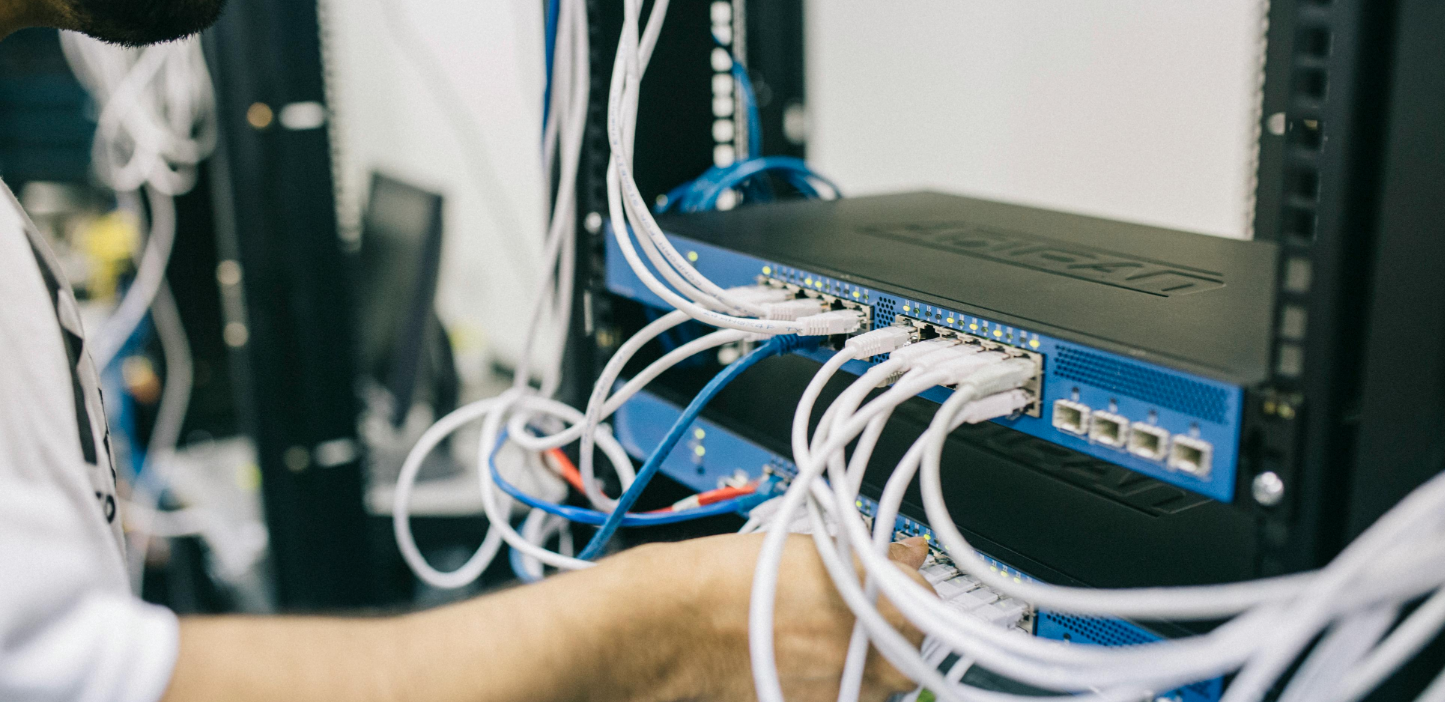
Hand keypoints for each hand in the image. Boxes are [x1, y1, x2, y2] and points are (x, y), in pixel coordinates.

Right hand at [605, 532, 931, 701]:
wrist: (675, 625)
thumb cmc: (730, 581)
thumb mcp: (815, 549)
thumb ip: (875, 560)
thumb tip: (906, 556)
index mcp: (881, 604)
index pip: (928, 600)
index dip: (906, 588)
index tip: (889, 584)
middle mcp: (873, 657)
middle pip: (909, 649)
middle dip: (888, 631)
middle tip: (850, 613)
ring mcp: (847, 694)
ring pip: (878, 682)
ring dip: (860, 662)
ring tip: (814, 641)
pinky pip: (842, 698)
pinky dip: (830, 684)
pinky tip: (798, 664)